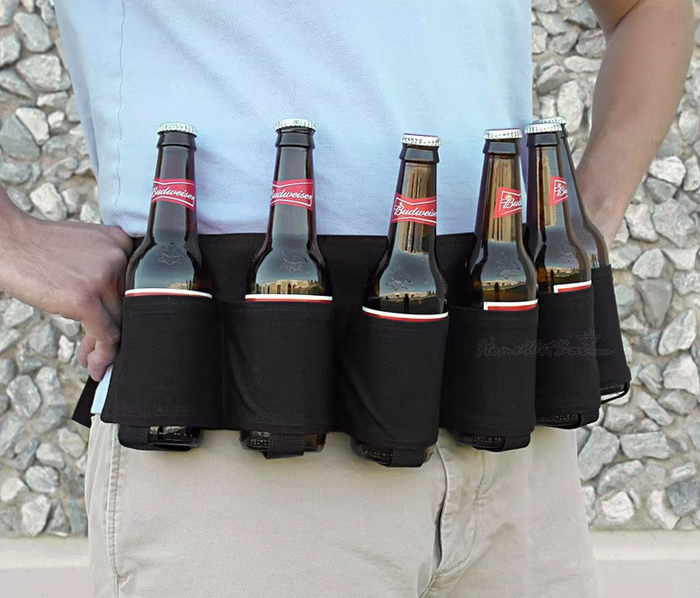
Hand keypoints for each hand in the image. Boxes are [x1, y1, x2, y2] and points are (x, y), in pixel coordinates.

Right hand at [0, 203, 131, 380]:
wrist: (6, 241)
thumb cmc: (40, 248)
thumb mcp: (86, 249)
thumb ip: (106, 271)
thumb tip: (115, 308)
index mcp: (122, 242)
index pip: (134, 286)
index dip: (126, 312)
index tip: (116, 330)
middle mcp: (120, 257)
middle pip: (128, 305)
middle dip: (113, 332)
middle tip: (99, 352)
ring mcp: (104, 277)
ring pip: (118, 322)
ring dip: (105, 348)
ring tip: (93, 361)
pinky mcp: (85, 298)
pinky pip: (105, 334)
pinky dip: (103, 355)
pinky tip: (94, 365)